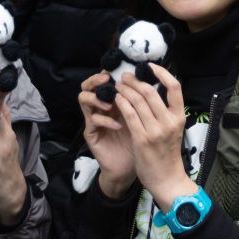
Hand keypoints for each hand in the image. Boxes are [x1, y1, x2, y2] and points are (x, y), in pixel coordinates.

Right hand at [78, 71, 135, 197]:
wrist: (128, 168)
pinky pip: (93, 121)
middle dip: (97, 79)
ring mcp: (94, 119)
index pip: (104, 80)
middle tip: (108, 78)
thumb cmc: (138, 143)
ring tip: (113, 103)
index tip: (120, 69)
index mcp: (114, 101)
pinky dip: (106, 120)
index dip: (109, 71)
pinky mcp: (91, 133)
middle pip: (88, 85)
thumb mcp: (144, 119)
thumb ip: (144, 102)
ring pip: (84, 98)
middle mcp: (101, 108)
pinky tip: (118, 126)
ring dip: (98, 98)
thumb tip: (155, 81)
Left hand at [115, 66, 196, 211]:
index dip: (162, 73)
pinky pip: (130, 115)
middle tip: (125, 76)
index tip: (150, 67)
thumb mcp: (173, 130)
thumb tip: (152, 92)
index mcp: (179, 117)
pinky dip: (122, 103)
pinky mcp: (141, 139)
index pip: (174, 87)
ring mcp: (155, 131)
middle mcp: (169, 122)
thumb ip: (166, 113)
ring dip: (126, 90)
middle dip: (135, 81)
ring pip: (138, 101)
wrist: (167, 180)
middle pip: (151, 92)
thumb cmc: (168, 154)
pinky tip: (117, 99)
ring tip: (118, 85)